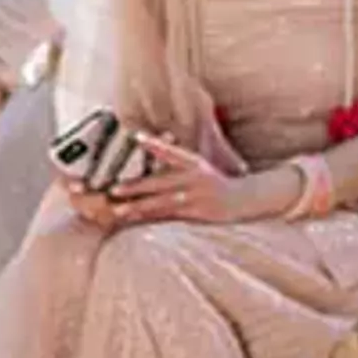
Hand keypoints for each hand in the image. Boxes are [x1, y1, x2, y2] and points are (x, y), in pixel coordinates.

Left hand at [71, 133, 229, 229]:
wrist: (245, 198)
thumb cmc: (218, 181)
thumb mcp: (202, 166)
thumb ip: (180, 161)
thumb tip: (160, 146)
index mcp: (195, 162)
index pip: (172, 150)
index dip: (155, 144)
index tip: (136, 137)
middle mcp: (194, 177)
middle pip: (159, 182)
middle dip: (135, 186)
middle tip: (113, 189)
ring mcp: (195, 196)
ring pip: (160, 203)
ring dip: (137, 207)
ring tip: (117, 210)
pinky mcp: (197, 212)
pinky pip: (169, 216)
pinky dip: (151, 218)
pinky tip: (136, 221)